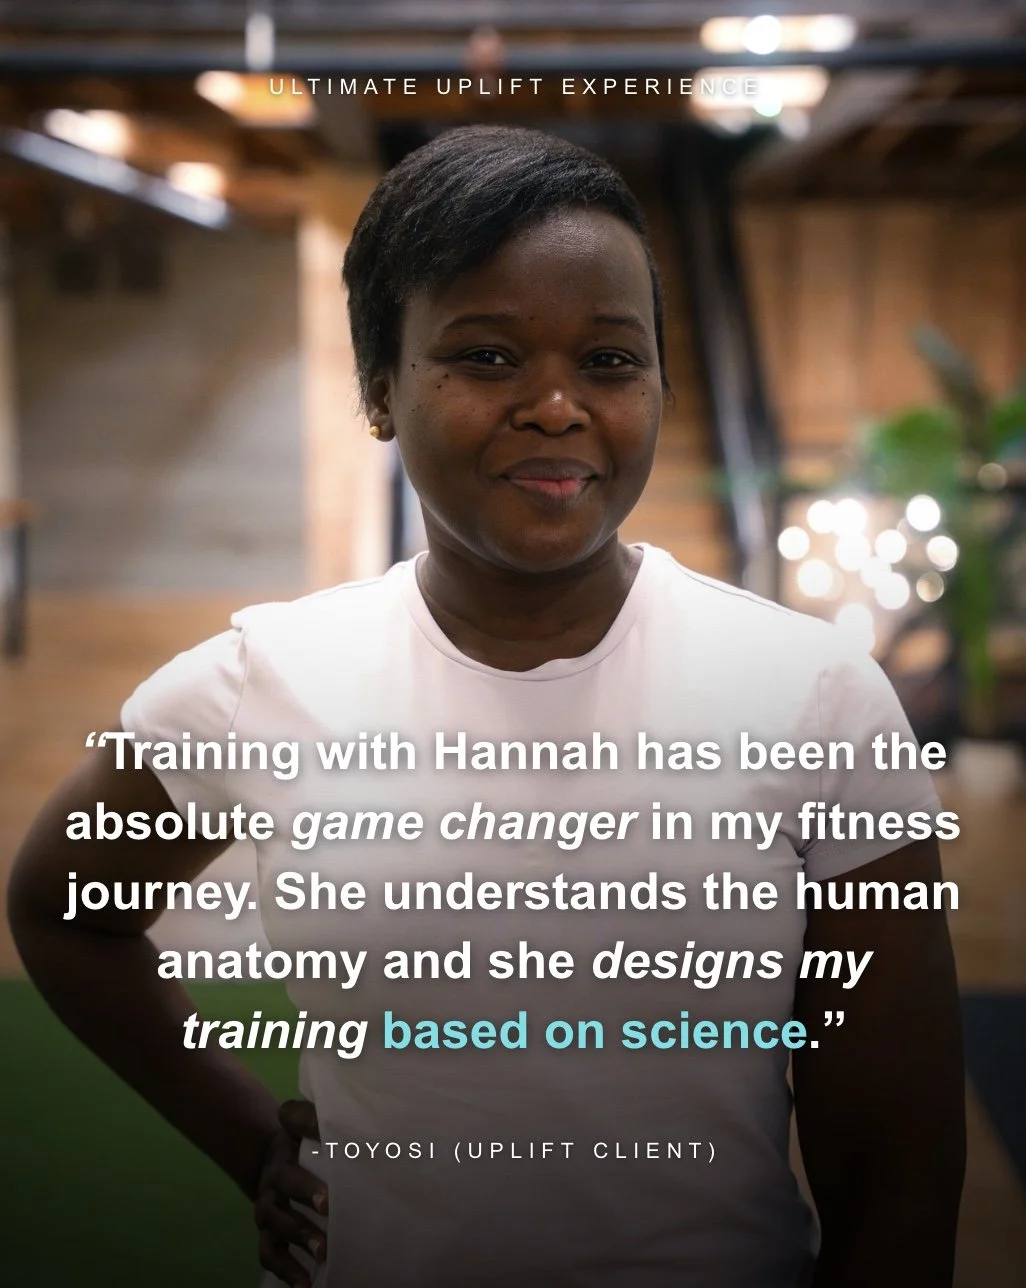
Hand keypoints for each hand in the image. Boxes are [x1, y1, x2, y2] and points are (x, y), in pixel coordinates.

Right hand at [255, 1099, 328, 1287]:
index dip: (308, 1134)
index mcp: (288, 1147)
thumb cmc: (311, 1148)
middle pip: (284, 1182)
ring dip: (299, 1236)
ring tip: (323, 1252)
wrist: (275, 1161)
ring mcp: (267, 1207)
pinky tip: (305, 1285)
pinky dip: (285, 1271)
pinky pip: (269, 1253)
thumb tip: (368, 1115)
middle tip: (330, 1206)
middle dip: (305, 1193)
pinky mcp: (267, 1233)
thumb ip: (329, 1123)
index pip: (291, 1136)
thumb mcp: (316, 1131)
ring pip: (275, 1222)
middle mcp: (274, 1176)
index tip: (333, 1153)